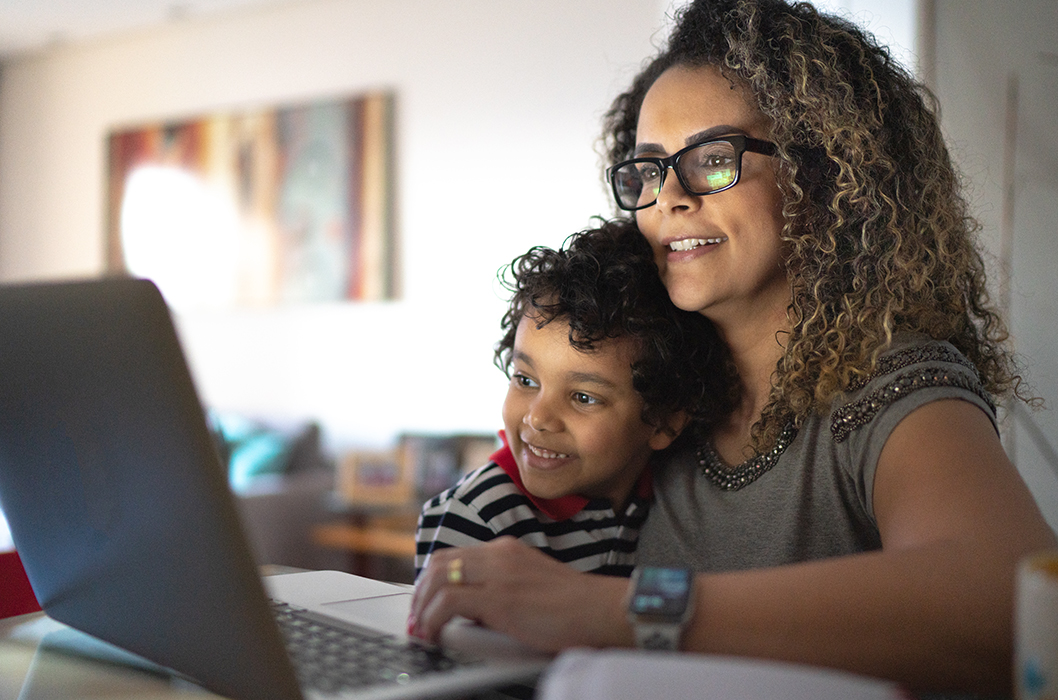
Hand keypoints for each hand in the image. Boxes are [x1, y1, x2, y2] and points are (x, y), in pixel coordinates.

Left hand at [409, 536, 631, 652]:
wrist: (601, 610)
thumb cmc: (574, 607)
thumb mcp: (530, 586)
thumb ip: (502, 589)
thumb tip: (471, 610)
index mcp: (507, 551)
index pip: (454, 555)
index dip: (432, 580)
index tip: (425, 602)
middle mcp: (499, 555)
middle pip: (440, 562)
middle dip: (420, 592)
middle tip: (416, 618)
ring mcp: (499, 574)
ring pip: (438, 577)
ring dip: (421, 606)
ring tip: (422, 629)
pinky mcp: (500, 598)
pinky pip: (448, 602)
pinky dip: (432, 619)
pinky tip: (433, 634)